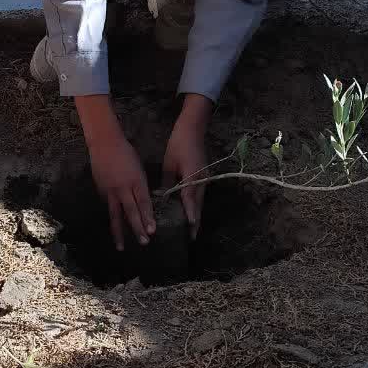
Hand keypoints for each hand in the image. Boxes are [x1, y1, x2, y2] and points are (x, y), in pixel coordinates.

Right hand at [89, 132, 155, 251]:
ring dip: (119, 232)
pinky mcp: (101, 191)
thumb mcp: (139, 169)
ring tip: (122, 247)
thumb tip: (143, 202)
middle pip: (131, 212)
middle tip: (144, 242)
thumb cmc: (126, 153)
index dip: (148, 217)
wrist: (104, 144)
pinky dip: (113, 218)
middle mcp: (123, 188)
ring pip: (115, 215)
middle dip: (138, 228)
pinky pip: (109, 207)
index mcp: (136, 180)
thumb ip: (140, 186)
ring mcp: (110, 191)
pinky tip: (116, 229)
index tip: (153, 231)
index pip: (143, 202)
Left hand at [163, 111, 208, 236]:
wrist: (193, 129)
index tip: (190, 225)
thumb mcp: (169, 163)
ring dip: (197, 215)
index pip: (190, 197)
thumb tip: (163, 197)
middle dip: (195, 221)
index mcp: (192, 175)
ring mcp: (205, 178)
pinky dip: (196, 205)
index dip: (190, 212)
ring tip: (193, 230)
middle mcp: (201, 179)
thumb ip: (167, 182)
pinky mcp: (204, 176)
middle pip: (198, 204)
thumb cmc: (178, 144)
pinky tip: (192, 213)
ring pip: (200, 201)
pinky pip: (200, 195)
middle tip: (192, 237)